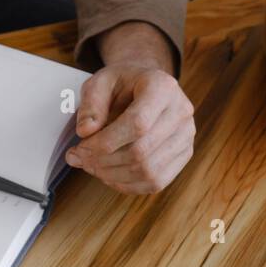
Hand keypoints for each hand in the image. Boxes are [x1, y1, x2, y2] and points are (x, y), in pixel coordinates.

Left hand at [65, 23, 194, 194]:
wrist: (145, 85)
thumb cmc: (123, 83)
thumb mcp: (101, 81)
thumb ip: (91, 104)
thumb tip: (85, 132)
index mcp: (162, 87)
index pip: (138, 123)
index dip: (105, 142)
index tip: (80, 147)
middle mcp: (181, 111)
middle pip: (142, 151)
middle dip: (104, 161)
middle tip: (79, 159)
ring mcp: (186, 135)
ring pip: (149, 171)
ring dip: (113, 176)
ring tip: (91, 166)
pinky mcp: (184, 154)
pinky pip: (157, 182)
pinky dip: (128, 185)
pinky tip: (108, 175)